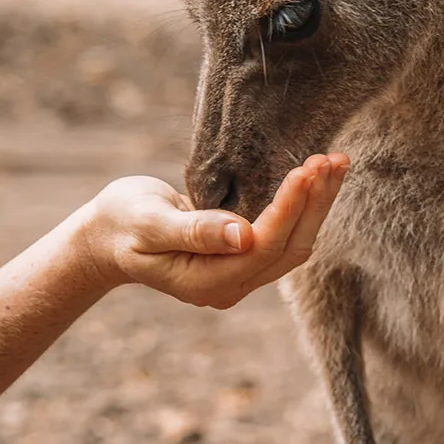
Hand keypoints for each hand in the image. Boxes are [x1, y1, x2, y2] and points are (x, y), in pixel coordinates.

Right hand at [77, 154, 349, 309]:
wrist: (107, 236)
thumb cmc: (122, 224)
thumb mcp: (148, 224)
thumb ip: (193, 231)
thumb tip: (242, 235)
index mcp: (207, 282)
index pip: (263, 247)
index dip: (288, 210)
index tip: (305, 170)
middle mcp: (231, 284)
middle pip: (290, 248)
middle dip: (315, 203)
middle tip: (333, 159)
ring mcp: (239, 273)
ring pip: (295, 242)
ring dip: (318, 204)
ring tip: (337, 163)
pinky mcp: (244, 255)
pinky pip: (285, 234)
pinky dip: (305, 205)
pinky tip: (317, 178)